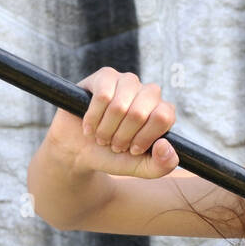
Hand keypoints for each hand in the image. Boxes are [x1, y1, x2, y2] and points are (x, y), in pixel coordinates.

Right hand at [46, 67, 179, 177]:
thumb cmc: (115, 156)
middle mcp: (149, 93)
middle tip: (114, 144)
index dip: (144, 137)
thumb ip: (163, 165)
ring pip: (119, 106)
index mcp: (163, 112)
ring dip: (106, 129)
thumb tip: (164, 144)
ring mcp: (128, 81)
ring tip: (102, 136)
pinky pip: (102, 96)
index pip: (163, 117)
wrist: (80, 151)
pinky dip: (93, 118)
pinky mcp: (105, 76)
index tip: (133, 150)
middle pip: (139, 113)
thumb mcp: (142, 168)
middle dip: (122, 136)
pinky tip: (89, 126)